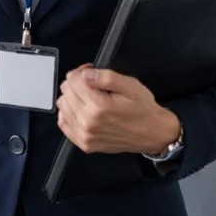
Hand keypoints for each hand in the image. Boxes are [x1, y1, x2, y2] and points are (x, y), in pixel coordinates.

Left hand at [56, 64, 179, 155]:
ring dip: (72, 97)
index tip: (90, 71)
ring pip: (62, 106)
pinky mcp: (84, 144)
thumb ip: (107, 77)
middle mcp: (89, 122)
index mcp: (99, 106)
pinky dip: (69, 113)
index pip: (73, 80)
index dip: (81, 72)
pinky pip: (63, 123)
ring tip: (88, 96)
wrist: (153, 134)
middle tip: (91, 82)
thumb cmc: (143, 110)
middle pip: (66, 92)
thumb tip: (86, 74)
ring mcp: (85, 135)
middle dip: (76, 83)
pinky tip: (82, 109)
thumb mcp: (131, 85)